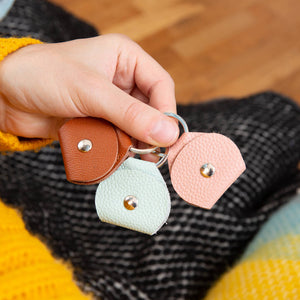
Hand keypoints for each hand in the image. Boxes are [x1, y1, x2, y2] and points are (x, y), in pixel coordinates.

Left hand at [0, 34, 178, 146]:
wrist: (7, 97)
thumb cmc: (42, 76)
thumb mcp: (91, 91)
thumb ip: (130, 114)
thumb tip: (166, 133)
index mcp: (125, 58)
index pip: (160, 85)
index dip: (166, 111)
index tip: (165, 136)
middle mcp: (122, 79)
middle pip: (152, 108)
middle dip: (151, 131)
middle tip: (149, 152)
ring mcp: (112, 102)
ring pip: (137, 126)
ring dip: (134, 141)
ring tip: (130, 153)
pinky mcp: (101, 120)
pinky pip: (120, 136)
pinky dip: (119, 147)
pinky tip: (114, 152)